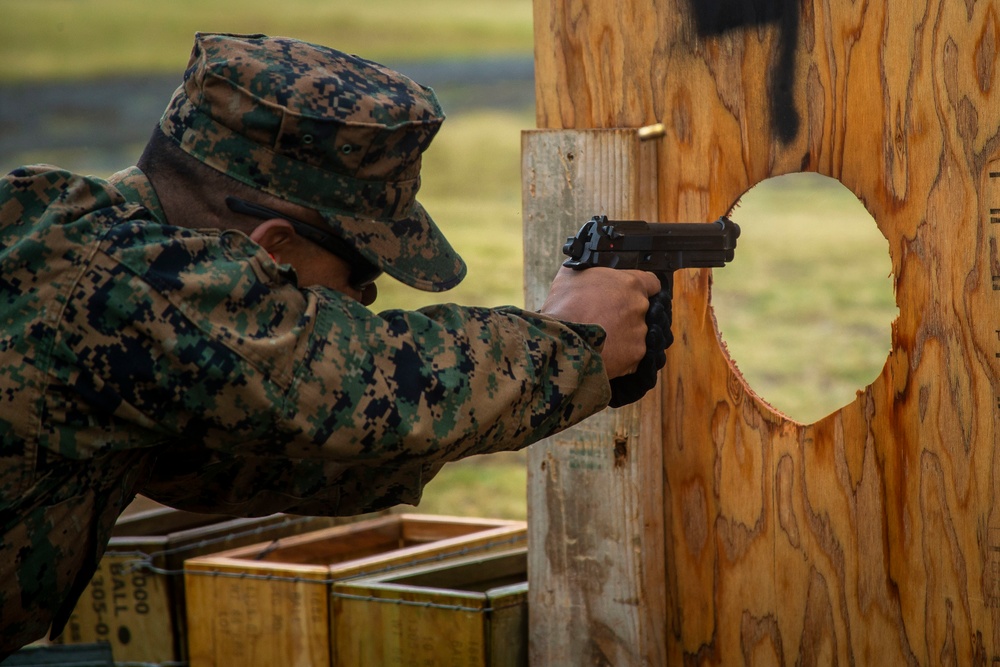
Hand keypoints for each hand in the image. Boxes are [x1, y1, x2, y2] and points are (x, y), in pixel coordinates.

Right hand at [539, 266, 661, 378]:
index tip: (631, 294)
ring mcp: (639, 331)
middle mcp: (640, 306)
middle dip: (626, 313)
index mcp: (630, 284)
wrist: (561, 341)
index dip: (642, 288)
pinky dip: (621, 354)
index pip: (652, 283)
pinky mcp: (636, 354)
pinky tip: (604, 351)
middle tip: (606, 318)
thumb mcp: (571, 275)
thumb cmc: (564, 307)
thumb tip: (586, 268)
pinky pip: (632, 353)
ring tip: (602, 337)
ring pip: (636, 332)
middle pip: (641, 309)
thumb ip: (588, 270)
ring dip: (623, 334)